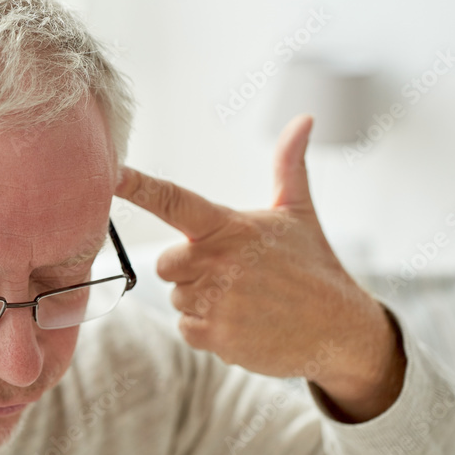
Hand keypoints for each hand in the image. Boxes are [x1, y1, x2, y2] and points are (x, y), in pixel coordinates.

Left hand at [115, 115, 404, 422]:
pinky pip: (187, 329)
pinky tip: (243, 324)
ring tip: (245, 301)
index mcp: (229, 226)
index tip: (112, 174)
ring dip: (203, 302)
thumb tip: (303, 119)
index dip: (140, 187)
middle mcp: (218, 261)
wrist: (341, 330)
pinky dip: (208, 330)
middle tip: (234, 275)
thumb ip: (289, 165)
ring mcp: (216, 300)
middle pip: (167, 264)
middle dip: (191, 270)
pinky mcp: (217, 335)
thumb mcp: (299, 212)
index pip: (175, 201)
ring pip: (178, 298)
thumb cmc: (314, 266)